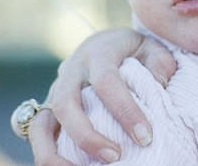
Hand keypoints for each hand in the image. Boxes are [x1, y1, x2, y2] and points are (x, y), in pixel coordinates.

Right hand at [28, 28, 176, 163]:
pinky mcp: (49, 107)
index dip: (125, 111)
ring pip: (41, 123)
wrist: (110, 42)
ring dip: (55, 153)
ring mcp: (56, 89)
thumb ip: (159, 67)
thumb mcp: (153, 49)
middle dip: (88, 137)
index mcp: (99, 51)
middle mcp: (71, 70)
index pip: (107, 81)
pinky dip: (48, 153)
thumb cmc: (137, 50)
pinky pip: (39, 133)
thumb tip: (158, 93)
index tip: (145, 137)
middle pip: (67, 104)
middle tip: (116, 157)